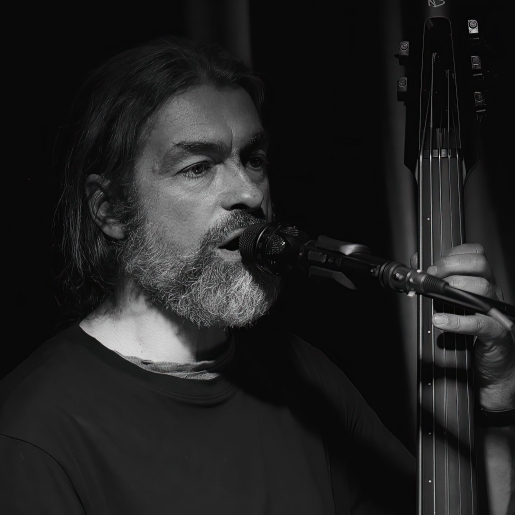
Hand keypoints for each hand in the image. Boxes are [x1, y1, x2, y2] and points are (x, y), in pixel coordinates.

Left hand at [427, 243, 514, 409]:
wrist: (492, 367)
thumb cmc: (473, 333)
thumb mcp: (452, 303)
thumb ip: (437, 283)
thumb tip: (416, 264)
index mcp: (483, 282)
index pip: (475, 255)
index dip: (453, 255)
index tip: (434, 264)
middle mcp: (492, 293)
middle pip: (480, 266)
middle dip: (452, 265)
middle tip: (433, 276)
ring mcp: (496, 312)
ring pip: (482, 288)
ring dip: (453, 289)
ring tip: (435, 296)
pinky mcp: (496, 334)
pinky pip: (479, 322)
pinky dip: (458, 321)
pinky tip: (440, 320)